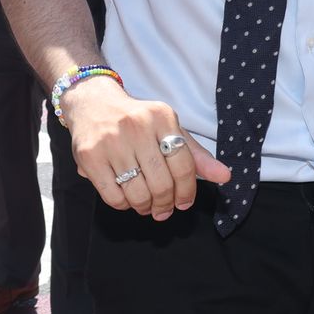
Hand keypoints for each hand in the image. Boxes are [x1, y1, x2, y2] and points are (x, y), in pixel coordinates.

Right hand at [63, 76, 229, 222]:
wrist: (93, 104)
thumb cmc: (137, 121)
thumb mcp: (170, 129)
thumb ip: (196, 155)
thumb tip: (224, 176)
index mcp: (162, 117)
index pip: (185, 165)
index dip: (187, 191)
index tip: (184, 203)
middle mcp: (137, 126)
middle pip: (162, 183)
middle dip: (166, 203)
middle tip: (164, 209)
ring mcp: (111, 141)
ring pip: (138, 193)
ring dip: (145, 207)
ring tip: (146, 205)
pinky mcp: (89, 156)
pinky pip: (113, 197)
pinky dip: (124, 205)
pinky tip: (127, 198)